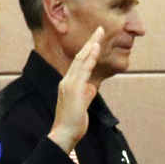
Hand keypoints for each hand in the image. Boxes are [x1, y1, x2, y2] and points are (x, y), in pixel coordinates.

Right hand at [48, 26, 103, 152]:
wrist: (64, 134)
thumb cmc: (73, 122)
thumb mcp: (83, 105)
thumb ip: (87, 94)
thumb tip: (92, 87)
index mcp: (68, 84)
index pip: (79, 63)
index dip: (88, 51)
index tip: (96, 40)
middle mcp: (67, 81)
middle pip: (79, 56)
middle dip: (90, 42)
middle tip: (100, 29)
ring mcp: (69, 83)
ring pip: (81, 59)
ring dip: (91, 45)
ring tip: (100, 33)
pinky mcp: (73, 89)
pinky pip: (83, 69)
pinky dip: (90, 57)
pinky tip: (96, 48)